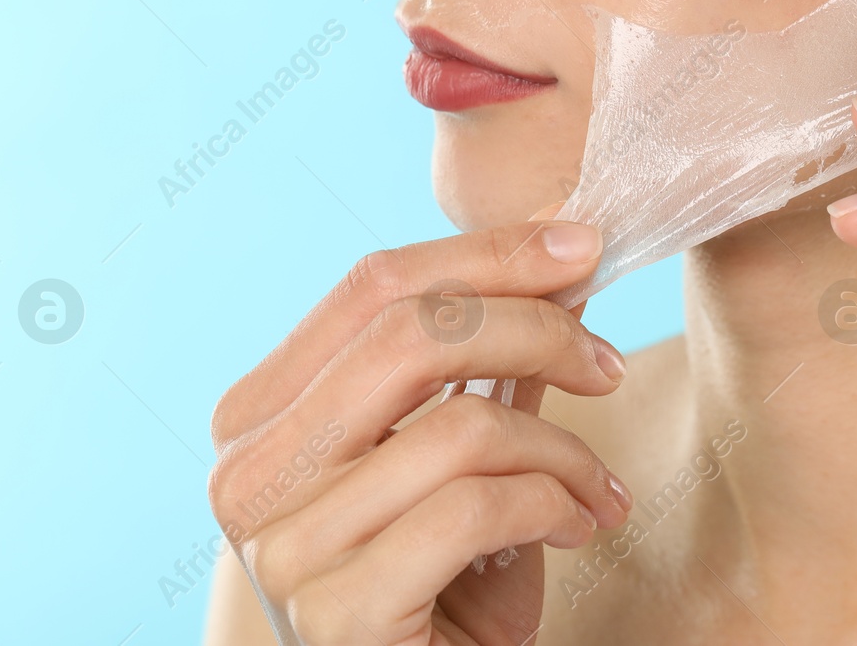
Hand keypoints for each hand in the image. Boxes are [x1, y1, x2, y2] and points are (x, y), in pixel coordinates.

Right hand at [207, 210, 633, 644]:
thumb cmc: (443, 586)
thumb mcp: (457, 462)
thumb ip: (486, 368)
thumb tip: (558, 260)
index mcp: (261, 416)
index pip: (373, 286)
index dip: (487, 253)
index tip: (582, 248)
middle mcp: (249, 472)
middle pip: (410, 333)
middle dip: (535, 329)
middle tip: (608, 364)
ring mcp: (283, 546)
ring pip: (459, 426)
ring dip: (564, 449)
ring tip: (600, 487)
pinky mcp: (338, 614)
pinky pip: (475, 510)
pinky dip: (553, 505)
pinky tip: (579, 527)